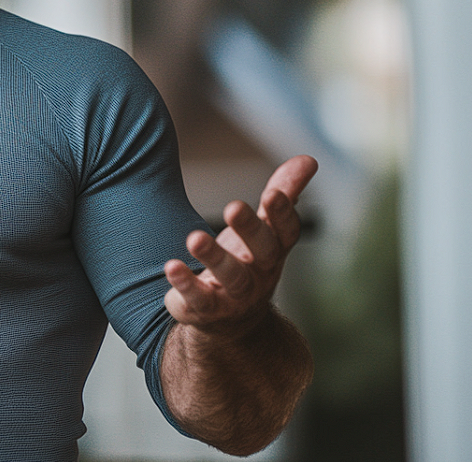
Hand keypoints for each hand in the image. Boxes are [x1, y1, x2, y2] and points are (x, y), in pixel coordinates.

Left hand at [164, 155, 316, 330]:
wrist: (232, 322)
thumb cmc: (249, 261)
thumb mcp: (266, 229)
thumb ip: (284, 194)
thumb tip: (309, 159)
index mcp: (274, 250)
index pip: (286, 232)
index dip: (282, 214)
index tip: (273, 193)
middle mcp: (259, 274)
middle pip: (261, 251)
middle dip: (249, 229)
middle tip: (233, 207)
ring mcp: (235, 296)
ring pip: (230, 277)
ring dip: (213, 256)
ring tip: (194, 237)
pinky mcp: (207, 310)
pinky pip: (198, 300)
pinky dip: (185, 284)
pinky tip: (172, 266)